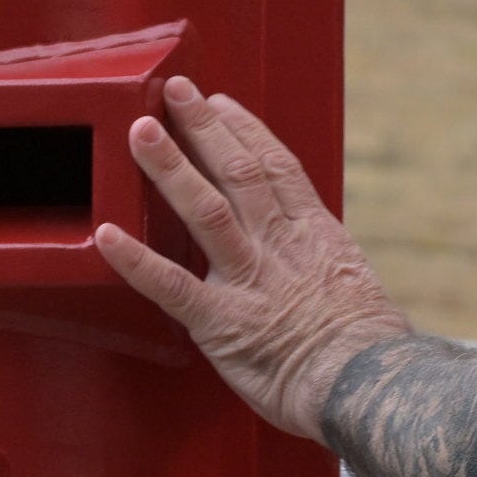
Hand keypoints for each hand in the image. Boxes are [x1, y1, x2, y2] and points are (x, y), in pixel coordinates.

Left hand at [94, 76, 406, 442]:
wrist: (368, 385)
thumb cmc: (369, 352)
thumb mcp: (358, 291)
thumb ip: (326, 269)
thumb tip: (321, 267)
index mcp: (315, 236)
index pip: (276, 167)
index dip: (245, 131)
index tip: (222, 104)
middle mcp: (279, 247)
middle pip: (238, 171)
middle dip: (203, 127)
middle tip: (173, 91)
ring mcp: (249, 280)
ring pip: (205, 209)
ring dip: (170, 167)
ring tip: (140, 131)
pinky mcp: (221, 322)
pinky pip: (171, 285)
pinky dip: (135, 260)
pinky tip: (106, 235)